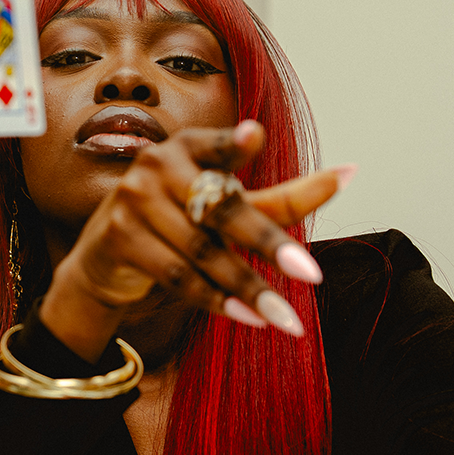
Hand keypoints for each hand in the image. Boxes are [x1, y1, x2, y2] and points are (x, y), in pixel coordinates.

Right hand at [39, 120, 351, 361]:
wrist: (104, 263)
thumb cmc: (177, 227)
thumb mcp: (229, 210)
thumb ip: (282, 198)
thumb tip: (349, 172)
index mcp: (189, 146)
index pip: (219, 146)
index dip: (236, 144)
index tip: (256, 136)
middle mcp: (157, 164)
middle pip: (222, 209)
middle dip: (269, 246)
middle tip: (312, 276)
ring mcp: (132, 199)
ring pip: (201, 251)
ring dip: (247, 289)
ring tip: (284, 319)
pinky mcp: (117, 237)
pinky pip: (175, 275)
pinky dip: (215, 300)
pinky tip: (247, 317)